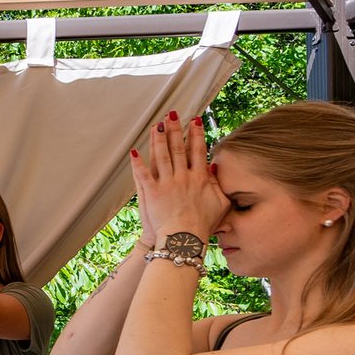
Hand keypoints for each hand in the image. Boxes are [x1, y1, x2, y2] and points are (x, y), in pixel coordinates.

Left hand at [131, 112, 225, 238]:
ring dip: (158, 139)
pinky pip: (143, 175)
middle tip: (173, 114)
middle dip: (175, 129)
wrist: (184, 240)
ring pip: (161, 156)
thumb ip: (218, 185)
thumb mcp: (220, 205)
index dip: (196, 134)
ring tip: (156, 125)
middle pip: (179, 148)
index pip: (198, 151)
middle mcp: (183, 178)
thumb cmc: (203, 226)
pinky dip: (138, 163)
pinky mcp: (152, 193)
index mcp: (199, 179)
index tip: (194, 120)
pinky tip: (134, 152)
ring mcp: (167, 184)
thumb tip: (214, 168)